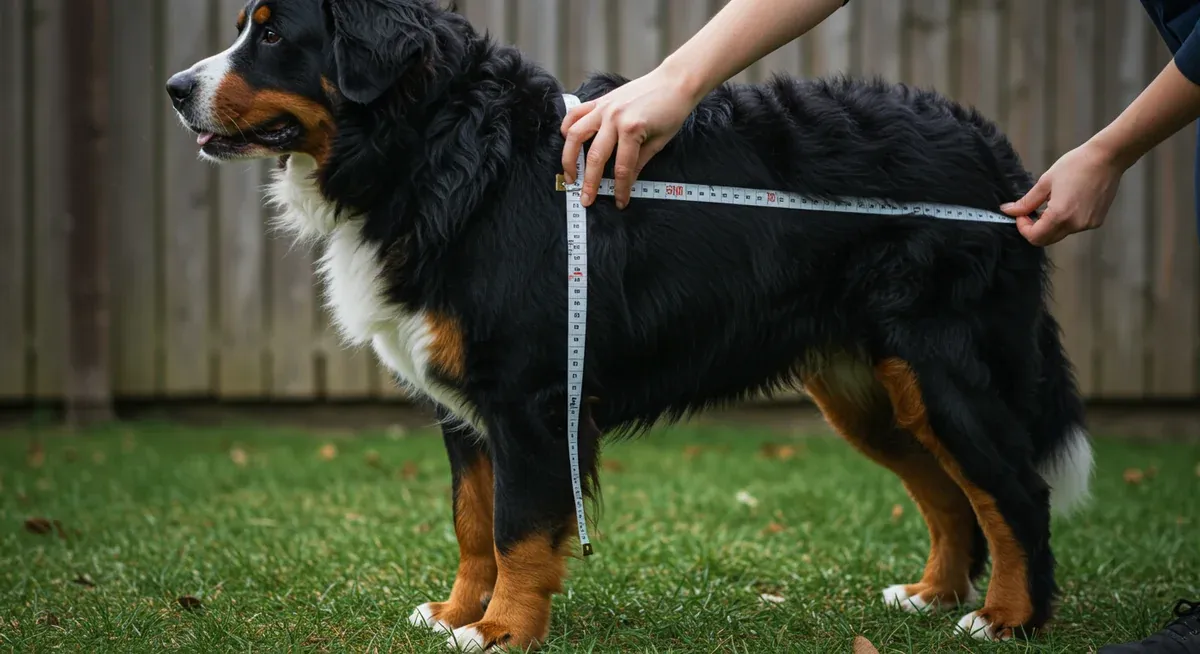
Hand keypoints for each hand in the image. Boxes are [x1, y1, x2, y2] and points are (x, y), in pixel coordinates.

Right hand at [560, 66, 700, 208]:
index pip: (622, 168)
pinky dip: (567, 128)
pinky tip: (567, 141)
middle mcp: (613, 118)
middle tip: (586, 200)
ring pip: (575, 135)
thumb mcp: (660, 141)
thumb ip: (639, 162)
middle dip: (589, 182)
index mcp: (632, 129)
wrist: (675, 81)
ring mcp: (604, 107)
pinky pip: (576, 114)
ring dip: (569, 158)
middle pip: (595, 157)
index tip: (620, 203)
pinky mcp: (600, 101)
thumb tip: (627, 182)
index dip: (621, 189)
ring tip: (570, 175)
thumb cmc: (672, 111)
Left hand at [1001, 141, 1125, 246]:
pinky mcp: (1097, 221)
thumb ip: (1026, 202)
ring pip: (1060, 234)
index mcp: (1060, 215)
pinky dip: (1065, 221)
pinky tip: (1067, 202)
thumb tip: (1008, 211)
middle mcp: (1075, 225)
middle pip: (1047, 240)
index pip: (1035, 237)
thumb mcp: (1045, 182)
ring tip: (1051, 202)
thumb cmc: (1075, 165)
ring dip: (1050, 225)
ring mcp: (1088, 224)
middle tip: (1031, 211)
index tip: (1021, 214)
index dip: (1023, 228)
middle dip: (1034, 229)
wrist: (1107, 158)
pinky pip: (1074, 227)